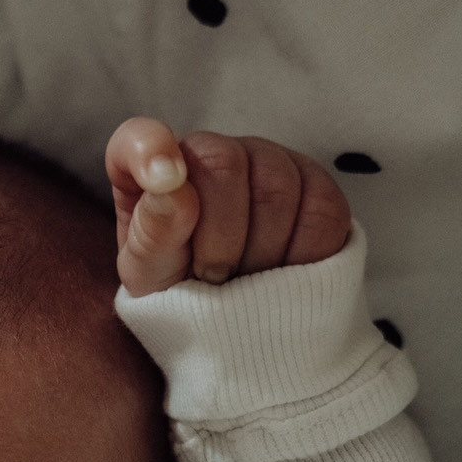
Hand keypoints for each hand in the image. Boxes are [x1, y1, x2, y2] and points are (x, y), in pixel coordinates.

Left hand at [104, 119, 351, 296]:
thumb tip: (170, 188)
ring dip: (261, 252)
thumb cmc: (181, 292)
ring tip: (246, 280)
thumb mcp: (152, 276)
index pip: (140, 139)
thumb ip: (152, 233)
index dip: (149, 149)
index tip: (162, 180)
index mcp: (154, 172)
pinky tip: (283, 273)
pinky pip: (321, 213)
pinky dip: (302, 256)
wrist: (235, 323)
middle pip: (224, 165)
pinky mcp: (318, 188)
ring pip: (278, 189)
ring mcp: (270, 163)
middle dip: (220, 238)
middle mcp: (214, 153)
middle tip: (214, 277)